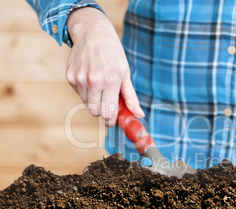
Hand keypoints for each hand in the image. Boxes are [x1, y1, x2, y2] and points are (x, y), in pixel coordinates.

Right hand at [66, 7, 144, 126]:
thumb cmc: (113, 54)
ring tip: (100, 85)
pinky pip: (78, 93)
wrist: (93, 34)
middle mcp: (94, 81)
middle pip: (95, 112)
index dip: (110, 121)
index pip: (108, 113)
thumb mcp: (126, 74)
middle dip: (102, 112)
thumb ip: (131, 97)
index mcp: (111, 81)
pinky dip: (85, 91)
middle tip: (107, 104)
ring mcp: (80, 79)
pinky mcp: (70, 76)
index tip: (112, 122)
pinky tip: (90, 78)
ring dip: (94, 100)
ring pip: (86, 103)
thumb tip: (139, 115)